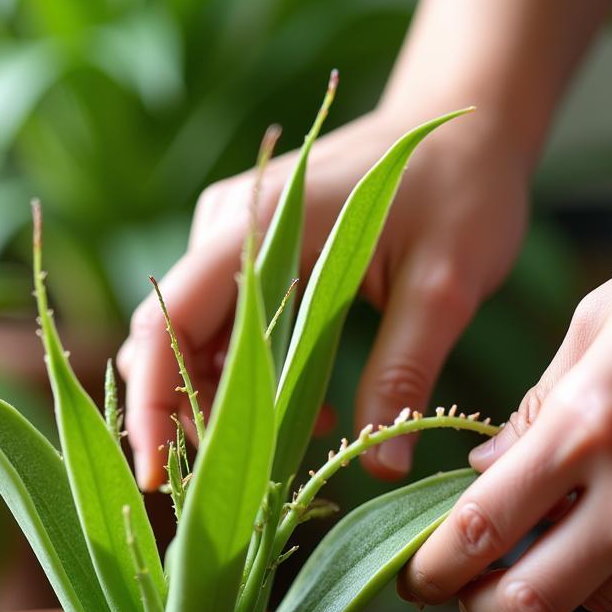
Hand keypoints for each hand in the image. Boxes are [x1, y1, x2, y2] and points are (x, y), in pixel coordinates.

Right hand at [117, 104, 528, 489]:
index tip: (159, 475)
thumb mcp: (444, 284)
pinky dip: (249, 384)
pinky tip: (308, 410)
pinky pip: (224, 334)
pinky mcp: (248, 258)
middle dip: (184, 418)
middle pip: (166, 340)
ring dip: (223, 407)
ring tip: (288, 448)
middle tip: (239, 482)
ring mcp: (230, 241)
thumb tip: (381, 468)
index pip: (169, 322)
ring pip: (190, 344)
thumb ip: (405, 371)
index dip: (152, 404)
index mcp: (259, 224)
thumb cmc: (459, 190)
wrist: (460, 129)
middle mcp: (225, 229)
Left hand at [400, 207, 611, 611]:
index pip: (481, 529)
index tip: (413, 578)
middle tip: (465, 594)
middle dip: (483, 608)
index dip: (432, 569)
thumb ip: (536, 409)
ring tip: (551, 543)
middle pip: (532, 602)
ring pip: (599, 598)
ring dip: (560, 581)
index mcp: (587, 426)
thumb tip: (485, 471)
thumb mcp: (600, 321)